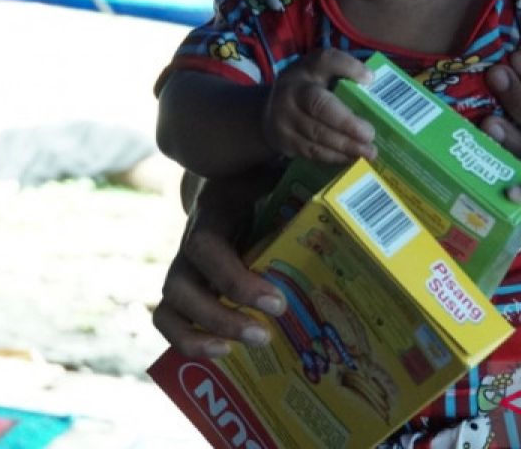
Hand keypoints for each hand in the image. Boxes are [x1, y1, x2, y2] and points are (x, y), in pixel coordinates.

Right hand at [152, 169, 286, 357]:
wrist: (235, 173)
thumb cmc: (265, 174)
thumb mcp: (278, 168)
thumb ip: (304, 171)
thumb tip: (351, 167)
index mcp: (213, 209)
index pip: (206, 247)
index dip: (235, 281)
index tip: (276, 304)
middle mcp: (191, 238)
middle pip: (181, 284)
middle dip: (220, 316)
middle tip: (265, 335)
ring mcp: (186, 263)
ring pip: (171, 304)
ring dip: (200, 334)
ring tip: (242, 349)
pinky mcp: (188, 284)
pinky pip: (170, 317)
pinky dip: (189, 341)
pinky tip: (225, 353)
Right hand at [263, 48, 375, 163]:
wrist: (270, 112)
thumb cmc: (308, 89)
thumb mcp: (322, 73)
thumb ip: (344, 73)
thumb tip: (371, 80)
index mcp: (306, 69)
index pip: (326, 60)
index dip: (348, 67)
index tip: (370, 79)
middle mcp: (291, 91)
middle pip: (319, 105)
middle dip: (346, 122)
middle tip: (370, 134)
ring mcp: (284, 118)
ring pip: (316, 134)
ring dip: (344, 145)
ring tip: (368, 152)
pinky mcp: (285, 142)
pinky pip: (311, 152)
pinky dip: (334, 157)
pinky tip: (352, 158)